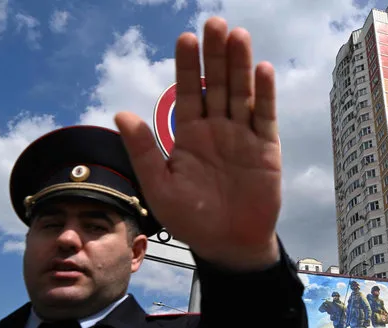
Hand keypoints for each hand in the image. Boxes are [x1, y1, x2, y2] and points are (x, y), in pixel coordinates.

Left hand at [114, 17, 280, 270]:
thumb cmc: (192, 219)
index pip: (188, 92)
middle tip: (215, 22)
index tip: (186, 38)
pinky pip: (264, 117)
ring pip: (242, 94)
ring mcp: (243, 136)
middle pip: (217, 84)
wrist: (229, 244)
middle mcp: (217, 129)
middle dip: (216, 55)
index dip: (187, 66)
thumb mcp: (160, 187)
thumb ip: (144, 151)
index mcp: (190, 135)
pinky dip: (264, 95)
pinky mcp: (266, 149)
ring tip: (238, 36)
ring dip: (240, 66)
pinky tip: (261, 70)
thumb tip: (120, 113)